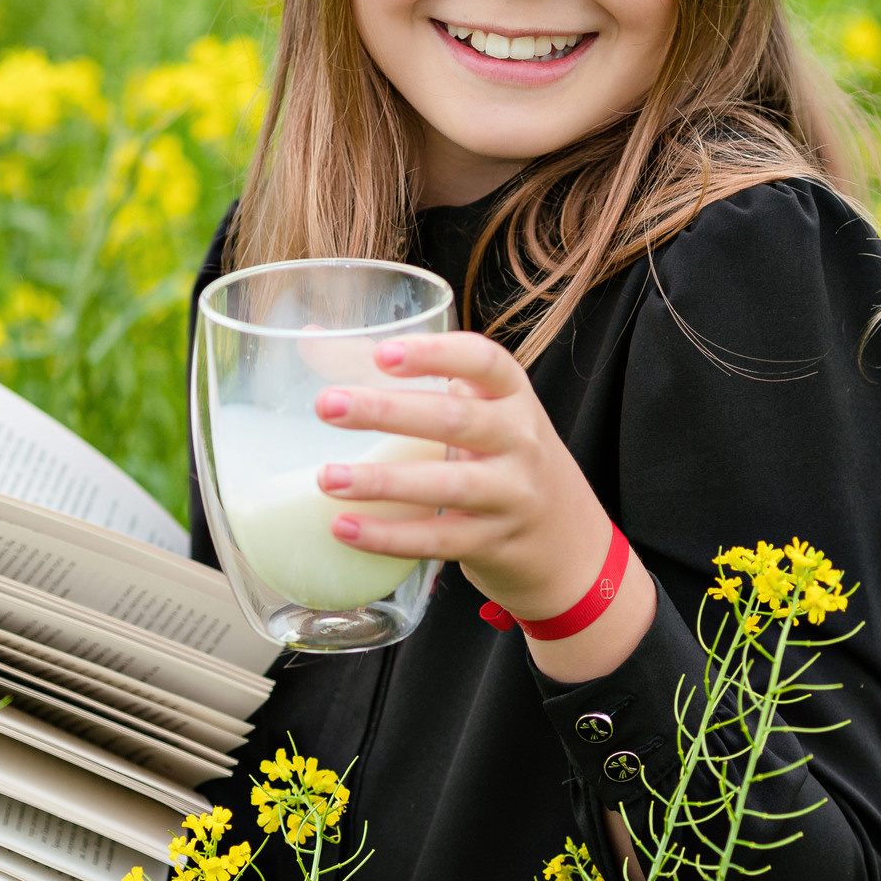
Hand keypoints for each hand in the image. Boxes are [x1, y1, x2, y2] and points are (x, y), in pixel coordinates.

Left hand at [314, 331, 654, 681]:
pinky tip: (344, 528)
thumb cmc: (502, 458)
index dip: (435, 353)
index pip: (483, 361)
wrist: (569, 542)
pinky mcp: (494, 543)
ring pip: (446, 484)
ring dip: (381, 482)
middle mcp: (519, 440)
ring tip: (326, 478)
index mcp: (512, 395)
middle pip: (455, 420)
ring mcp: (512, 494)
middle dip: (387, 411)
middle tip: (326, 405)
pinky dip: (389, 535)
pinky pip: (438, 539)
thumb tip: (312, 337)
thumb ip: (407, 376)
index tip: (383, 353)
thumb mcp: (477, 410)